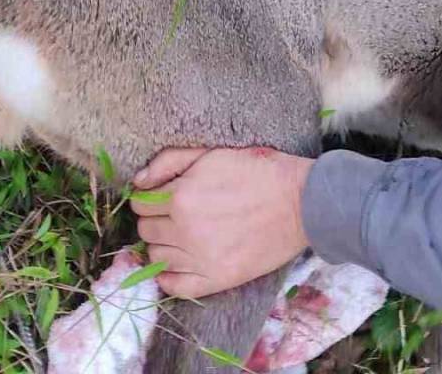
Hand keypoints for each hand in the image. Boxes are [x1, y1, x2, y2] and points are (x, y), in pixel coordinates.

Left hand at [130, 147, 314, 298]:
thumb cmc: (258, 172)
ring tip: (183, 235)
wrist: (302, 203)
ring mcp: (200, 259)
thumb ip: (169, 162)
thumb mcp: (211, 154)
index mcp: (181, 197)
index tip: (164, 196)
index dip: (150, 197)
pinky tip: (179, 264)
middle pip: (145, 230)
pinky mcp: (217, 279)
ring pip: (157, 257)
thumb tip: (138, 181)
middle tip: (176, 214)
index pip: (140, 203)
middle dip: (155, 219)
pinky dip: (169, 278)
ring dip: (163, 245)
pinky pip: (175, 287)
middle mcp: (185, 231)